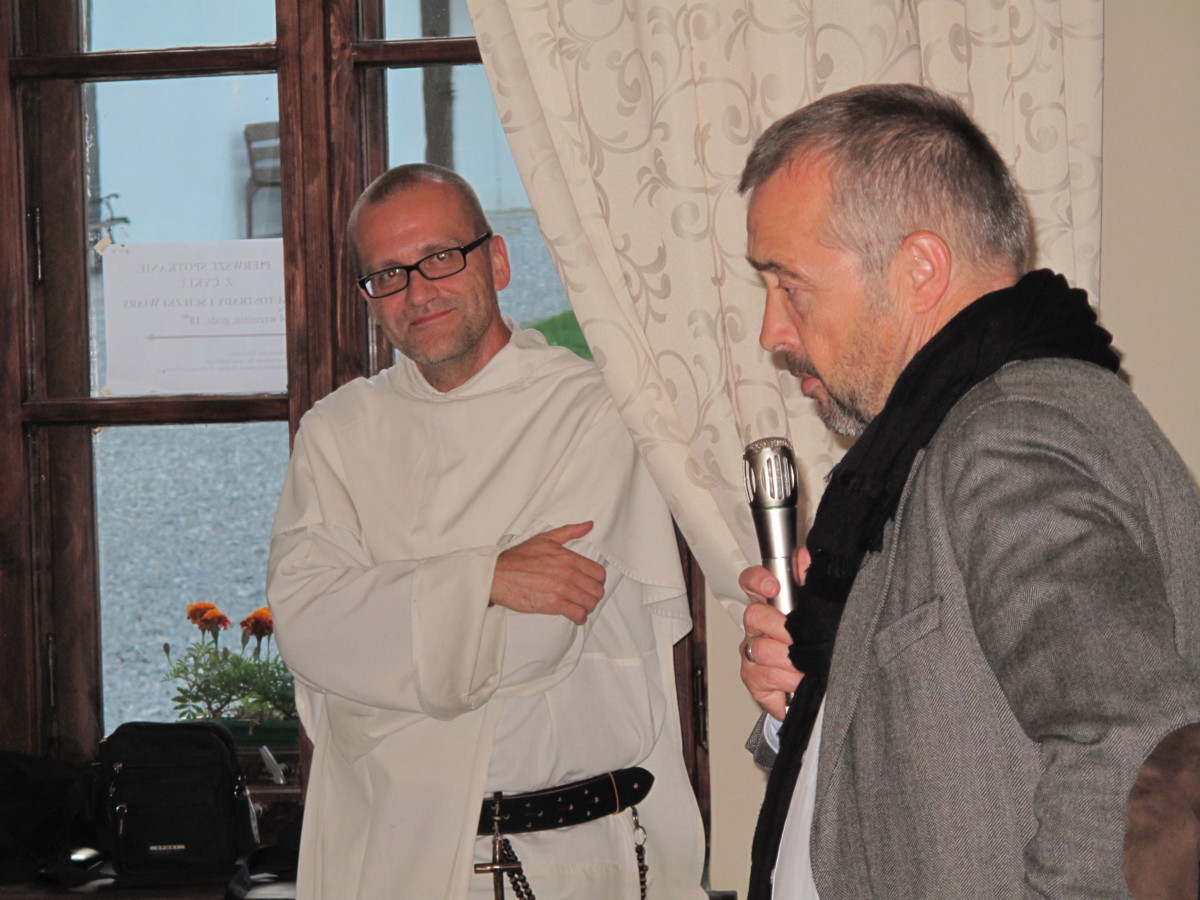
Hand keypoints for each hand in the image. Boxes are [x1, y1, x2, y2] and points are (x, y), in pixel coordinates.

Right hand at [490, 521, 606, 624]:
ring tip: (580, 608)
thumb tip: (589, 525)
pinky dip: (579, 618)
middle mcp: (569, 573)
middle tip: (586, 598)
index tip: (592, 585)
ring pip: (590, 603)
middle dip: (593, 596)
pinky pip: (578, 614)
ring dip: (587, 608)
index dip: (598, 581)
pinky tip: (575, 617)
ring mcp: (562, 589)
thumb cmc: (519, 557)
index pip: (599, 573)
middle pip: (597, 590)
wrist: (498, 574)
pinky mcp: (553, 604)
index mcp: (569, 557)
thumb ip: (570, 532)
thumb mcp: (545, 538)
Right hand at [739, 546, 809, 720]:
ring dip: (791, 660)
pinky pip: (764, 678)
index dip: (758, 580)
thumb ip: (812, 583)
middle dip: (782, 628)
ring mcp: (751, 654)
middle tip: (801, 639)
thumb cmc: (814, 647)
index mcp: (770, 606)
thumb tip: (806, 557)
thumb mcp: (820, 613)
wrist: (817, 686)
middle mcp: (756, 628)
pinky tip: (798, 682)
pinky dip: (787, 682)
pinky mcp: (753, 680)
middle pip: (754, 616)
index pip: (752, 582)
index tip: (773, 587)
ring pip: (761, 650)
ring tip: (808, 666)